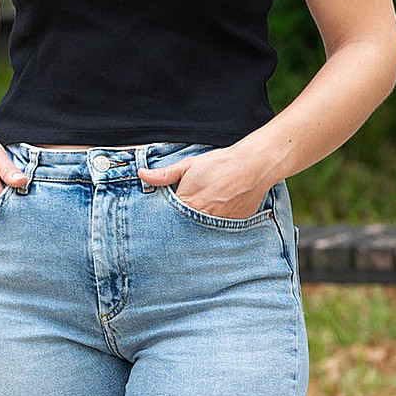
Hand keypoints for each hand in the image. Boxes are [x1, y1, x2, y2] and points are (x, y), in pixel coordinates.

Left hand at [138, 149, 273, 220]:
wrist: (253, 165)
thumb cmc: (219, 164)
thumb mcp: (188, 165)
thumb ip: (164, 175)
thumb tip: (142, 175)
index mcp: (189, 203)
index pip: (170, 219)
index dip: (165, 218)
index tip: (162, 218)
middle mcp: (205, 218)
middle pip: (185, 229)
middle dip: (181, 225)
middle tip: (181, 221)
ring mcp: (222, 224)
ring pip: (203, 232)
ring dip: (198, 228)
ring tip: (200, 217)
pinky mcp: (235, 226)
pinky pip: (221, 232)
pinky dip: (216, 227)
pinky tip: (217, 218)